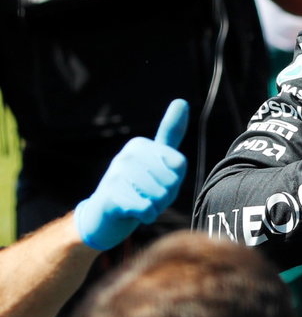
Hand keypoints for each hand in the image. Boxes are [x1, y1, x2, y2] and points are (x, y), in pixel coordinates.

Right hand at [74, 100, 188, 250]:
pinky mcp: (111, 196)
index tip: (158, 180)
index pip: (179, 165)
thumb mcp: (157, 159)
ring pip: (160, 196)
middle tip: (148, 195)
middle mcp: (127, 155)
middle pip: (171, 182)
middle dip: (166, 196)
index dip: (175, 180)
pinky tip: (134, 212)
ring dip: (156, 207)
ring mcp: (116, 175)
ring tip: (140, 202)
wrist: (106, 214)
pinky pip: (147, 209)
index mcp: (140, 145)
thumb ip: (170, 133)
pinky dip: (146, 216)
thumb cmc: (139, 185)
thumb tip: (181, 100)